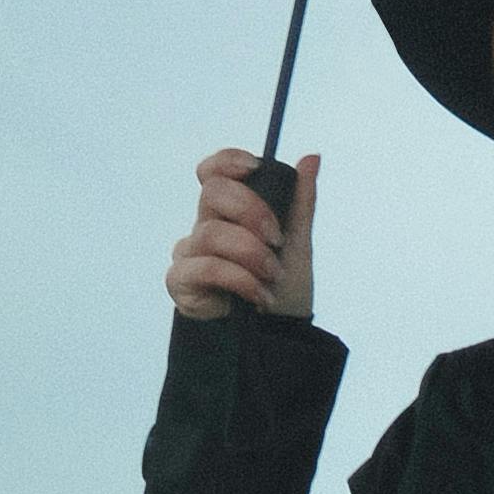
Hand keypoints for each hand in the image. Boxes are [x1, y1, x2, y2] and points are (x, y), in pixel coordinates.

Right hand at [167, 148, 317, 320]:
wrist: (277, 335)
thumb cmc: (282, 287)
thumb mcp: (299, 242)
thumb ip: (301, 201)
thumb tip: (312, 158)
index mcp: (229, 211)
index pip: (212, 173)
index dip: (226, 161)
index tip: (254, 167)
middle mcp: (205, 226)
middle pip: (213, 193)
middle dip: (251, 211)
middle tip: (277, 239)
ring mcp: (189, 253)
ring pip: (211, 233)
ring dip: (250, 254)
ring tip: (272, 275)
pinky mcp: (181, 281)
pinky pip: (204, 267)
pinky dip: (238, 279)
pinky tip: (258, 294)